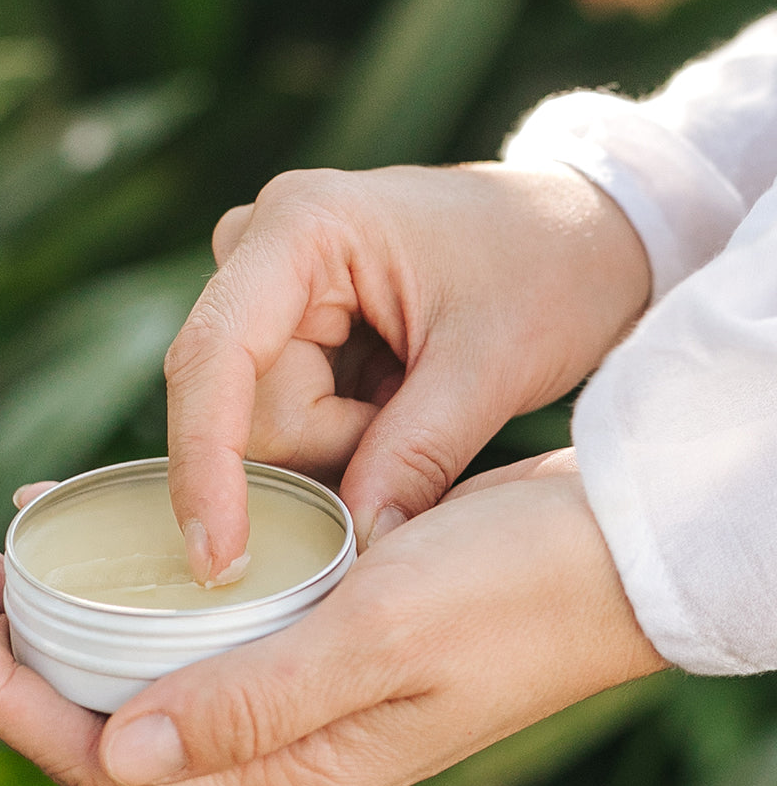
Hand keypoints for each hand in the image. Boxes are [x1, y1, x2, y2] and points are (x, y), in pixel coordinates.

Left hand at [0, 452, 665, 785]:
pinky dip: (126, 582)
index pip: (96, 746)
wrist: (607, 554)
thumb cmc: (516, 589)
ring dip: (51, 609)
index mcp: (285, 758)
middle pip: (97, 706)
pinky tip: (93, 533)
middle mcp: (274, 735)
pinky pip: (187, 623)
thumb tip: (120, 751)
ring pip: (134, 663)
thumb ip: (255, 705)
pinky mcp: (307, 634)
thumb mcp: (388, 638)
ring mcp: (288, 686)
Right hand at [165, 163, 649, 582]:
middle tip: (420, 422)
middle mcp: (264, 253)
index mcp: (302, 227)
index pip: (213, 357)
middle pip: (243, 408)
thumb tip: (355, 543)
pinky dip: (342, 443)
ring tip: (418, 405)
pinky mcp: (289, 331)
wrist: (582, 235)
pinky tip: (395, 406)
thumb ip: (417, 455)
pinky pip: (286, 423)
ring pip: (264, 428)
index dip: (205, 462)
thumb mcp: (492, 363)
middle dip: (328, 453)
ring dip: (342, 450)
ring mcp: (272, 294)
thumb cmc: (550, 267)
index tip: (219, 558)